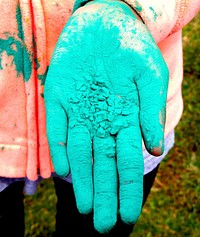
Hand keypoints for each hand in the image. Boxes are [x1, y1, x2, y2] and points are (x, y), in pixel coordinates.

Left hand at [44, 0, 168, 232]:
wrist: (106, 22)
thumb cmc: (132, 46)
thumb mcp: (150, 74)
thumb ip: (150, 110)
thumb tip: (154, 147)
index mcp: (125, 117)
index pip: (128, 162)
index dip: (128, 189)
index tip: (128, 215)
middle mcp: (102, 120)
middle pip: (104, 165)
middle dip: (104, 195)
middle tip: (104, 225)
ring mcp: (79, 111)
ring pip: (81, 153)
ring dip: (83, 181)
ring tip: (84, 209)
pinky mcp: (59, 99)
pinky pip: (58, 129)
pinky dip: (59, 149)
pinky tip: (62, 171)